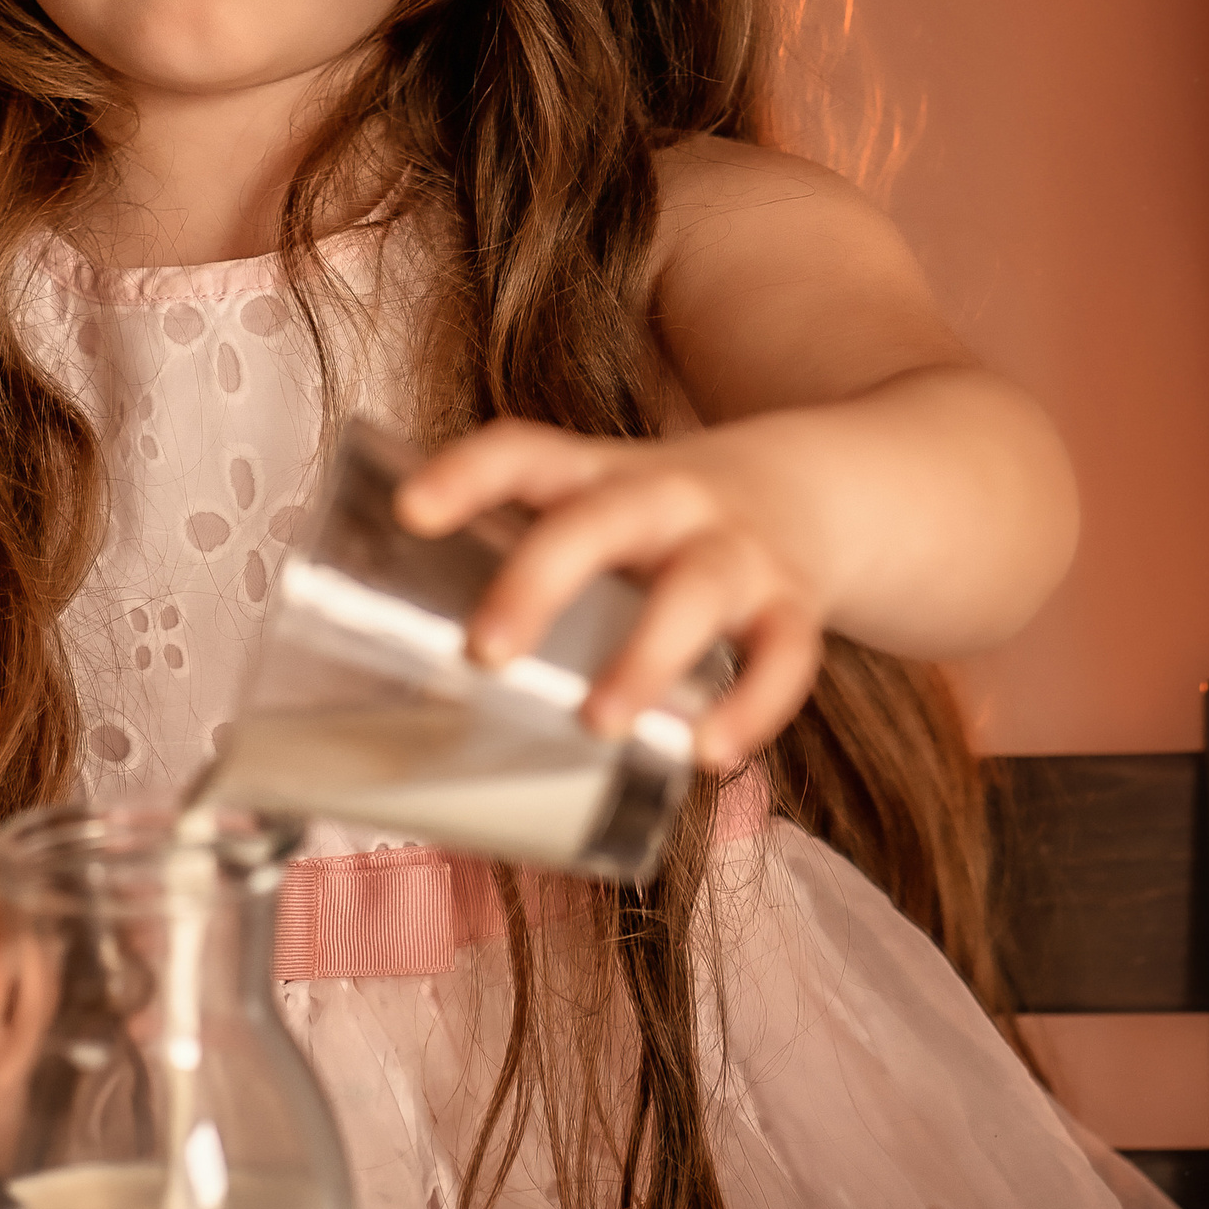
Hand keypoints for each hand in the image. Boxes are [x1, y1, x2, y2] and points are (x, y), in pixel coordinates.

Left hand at [394, 418, 826, 770]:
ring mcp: (736, 550)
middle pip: (600, 523)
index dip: (466, 475)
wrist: (818, 486)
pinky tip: (708, 756)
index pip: (524, 452)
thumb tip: (390, 692)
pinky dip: (751, 709)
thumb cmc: (661, 525)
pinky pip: (784, 656)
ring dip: (646, 658)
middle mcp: (666, 500)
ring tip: (600, 723)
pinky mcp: (793, 604)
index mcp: (597, 475)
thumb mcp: (596, 512)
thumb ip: (517, 571)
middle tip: (484, 652)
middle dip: (539, 582)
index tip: (412, 511)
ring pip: (696, 592)